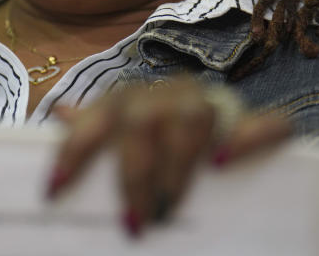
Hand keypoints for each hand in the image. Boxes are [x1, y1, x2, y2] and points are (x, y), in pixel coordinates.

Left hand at [47, 79, 290, 236]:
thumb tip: (59, 115)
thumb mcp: (118, 135)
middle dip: (134, 174)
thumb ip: (92, 129)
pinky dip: (245, 138)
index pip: (93, 121)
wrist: (207, 120)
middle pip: (144, 121)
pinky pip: (264, 121)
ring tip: (168, 208)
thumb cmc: (149, 140)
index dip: (72, 152)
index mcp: (125, 101)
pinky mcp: (250, 118)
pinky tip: (222, 162)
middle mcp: (165, 94)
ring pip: (194, 117)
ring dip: (177, 165)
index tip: (54, 191)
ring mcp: (209, 101)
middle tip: (134, 223)